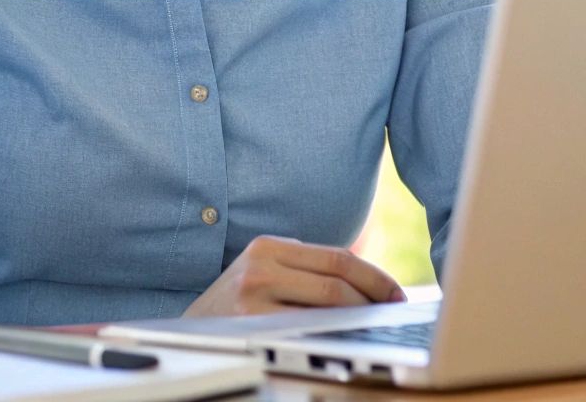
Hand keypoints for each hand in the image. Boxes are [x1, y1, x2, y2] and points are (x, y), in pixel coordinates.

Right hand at [183, 235, 408, 316]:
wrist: (190, 332)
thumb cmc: (238, 304)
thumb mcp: (263, 272)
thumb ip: (304, 270)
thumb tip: (367, 285)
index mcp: (268, 247)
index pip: (337, 257)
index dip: (374, 276)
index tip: (395, 293)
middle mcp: (261, 267)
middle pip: (337, 280)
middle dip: (374, 297)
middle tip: (394, 311)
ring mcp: (255, 298)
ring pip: (328, 304)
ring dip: (359, 317)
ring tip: (374, 325)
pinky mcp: (252, 326)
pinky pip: (308, 329)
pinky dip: (334, 333)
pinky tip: (346, 338)